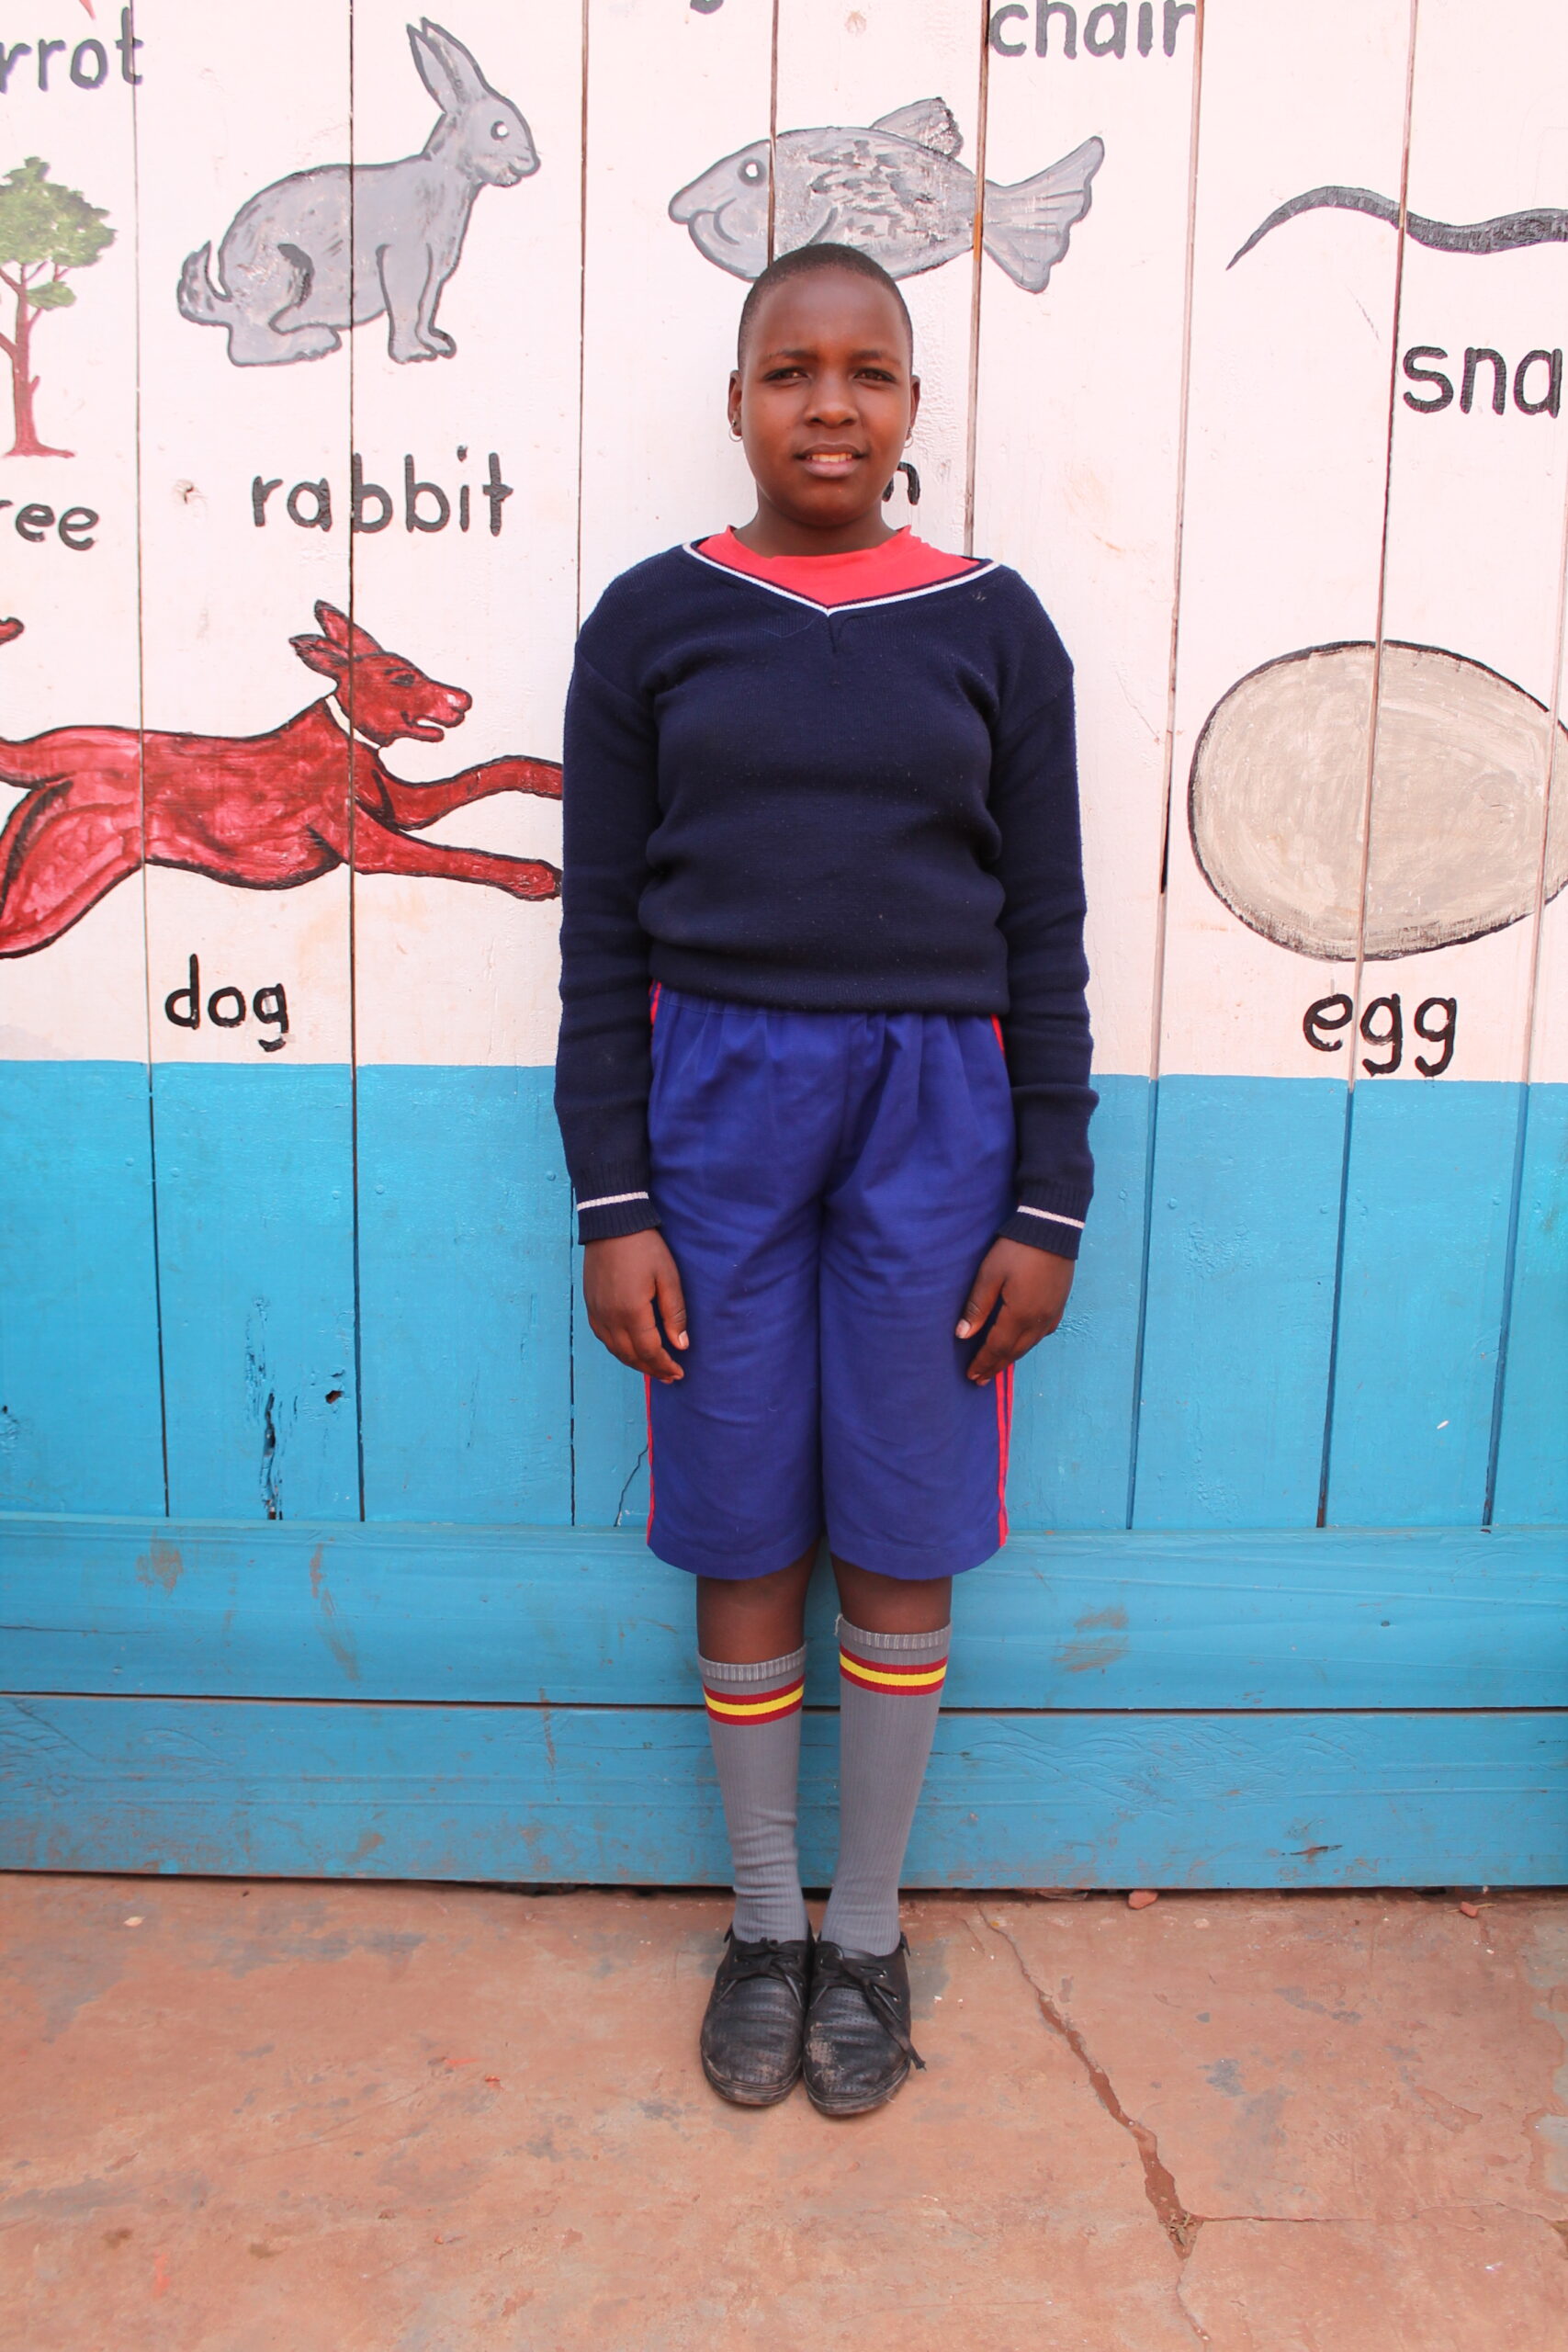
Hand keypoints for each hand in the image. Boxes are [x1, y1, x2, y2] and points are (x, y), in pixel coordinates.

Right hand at [584, 1231, 689, 1382]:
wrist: (612, 1224)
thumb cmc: (645, 1248)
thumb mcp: (668, 1278)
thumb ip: (674, 1314)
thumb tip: (681, 1345)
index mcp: (631, 1312)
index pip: (649, 1351)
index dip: (664, 1365)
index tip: (679, 1373)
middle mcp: (610, 1317)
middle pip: (630, 1356)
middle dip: (651, 1369)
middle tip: (669, 1377)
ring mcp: (597, 1312)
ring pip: (615, 1350)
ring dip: (634, 1363)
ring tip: (652, 1368)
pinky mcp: (590, 1305)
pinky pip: (603, 1337)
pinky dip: (618, 1349)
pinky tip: (629, 1349)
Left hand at [956, 1239, 1073, 1384]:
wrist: (1053, 1227)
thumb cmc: (1016, 1249)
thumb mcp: (990, 1275)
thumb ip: (977, 1307)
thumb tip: (962, 1335)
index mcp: (1020, 1315)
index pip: (998, 1348)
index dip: (983, 1363)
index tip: (971, 1376)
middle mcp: (1039, 1321)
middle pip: (1015, 1351)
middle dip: (996, 1366)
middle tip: (980, 1379)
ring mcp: (1053, 1313)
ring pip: (1030, 1344)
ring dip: (1011, 1357)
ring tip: (997, 1366)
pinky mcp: (1059, 1304)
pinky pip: (1042, 1333)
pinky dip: (1028, 1343)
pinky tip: (1022, 1343)